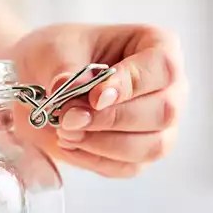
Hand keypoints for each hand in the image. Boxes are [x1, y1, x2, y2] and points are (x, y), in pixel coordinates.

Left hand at [11, 24, 186, 177]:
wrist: (42, 82)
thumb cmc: (60, 55)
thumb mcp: (56, 50)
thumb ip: (66, 69)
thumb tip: (66, 87)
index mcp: (157, 45)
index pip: (162, 66)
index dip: (131, 84)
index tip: (94, 97)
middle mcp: (169, 86)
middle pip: (164, 111)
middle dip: (111, 119)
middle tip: (68, 118)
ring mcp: (161, 125)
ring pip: (152, 146)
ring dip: (103, 144)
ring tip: (65, 132)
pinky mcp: (141, 154)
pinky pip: (129, 167)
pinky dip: (95, 159)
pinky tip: (69, 144)